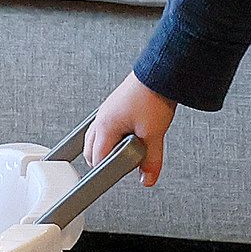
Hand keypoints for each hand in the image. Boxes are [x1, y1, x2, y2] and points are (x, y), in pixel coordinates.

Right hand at [89, 71, 178, 186]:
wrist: (160, 72)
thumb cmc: (153, 96)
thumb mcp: (154, 135)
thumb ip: (150, 161)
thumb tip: (147, 179)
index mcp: (105, 126)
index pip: (95, 159)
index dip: (106, 171)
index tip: (116, 175)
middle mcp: (102, 118)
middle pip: (90, 150)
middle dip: (103, 161)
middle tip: (123, 165)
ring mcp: (107, 111)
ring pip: (97, 137)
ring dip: (108, 147)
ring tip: (127, 150)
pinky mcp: (116, 106)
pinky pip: (107, 126)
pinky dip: (114, 135)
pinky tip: (131, 135)